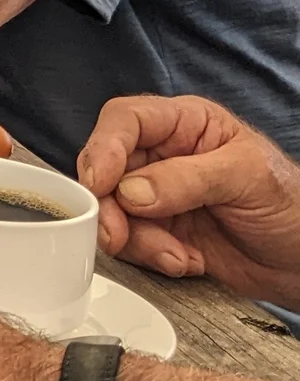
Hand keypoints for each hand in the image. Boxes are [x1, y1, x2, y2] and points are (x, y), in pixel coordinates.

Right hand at [77, 96, 299, 301]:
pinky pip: (131, 242)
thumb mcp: (247, 178)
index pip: (127, 120)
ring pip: (113, 210)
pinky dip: (152, 257)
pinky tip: (186, 260)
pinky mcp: (159, 231)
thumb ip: (187, 179)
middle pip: (108, 168)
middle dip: (110, 206)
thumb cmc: (292, 206)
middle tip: (118, 234)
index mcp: (187, 124)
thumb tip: (131, 190)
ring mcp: (159, 195)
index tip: (100, 182)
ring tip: (176, 254)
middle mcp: (165, 155)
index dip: (105, 146)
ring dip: (136, 240)